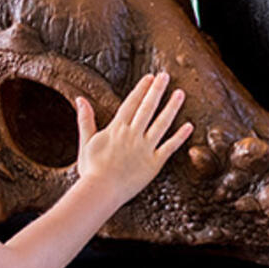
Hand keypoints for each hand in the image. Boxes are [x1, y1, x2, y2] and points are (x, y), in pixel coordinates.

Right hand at [74, 72, 191, 208]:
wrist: (101, 191)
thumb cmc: (92, 169)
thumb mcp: (86, 141)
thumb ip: (86, 119)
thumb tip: (79, 98)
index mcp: (117, 129)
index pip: (132, 103)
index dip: (141, 89)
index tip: (150, 77)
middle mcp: (133, 135)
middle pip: (147, 108)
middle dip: (157, 90)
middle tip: (166, 76)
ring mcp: (145, 148)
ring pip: (161, 123)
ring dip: (171, 107)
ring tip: (180, 93)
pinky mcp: (154, 163)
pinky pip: (169, 147)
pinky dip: (180, 136)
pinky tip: (189, 126)